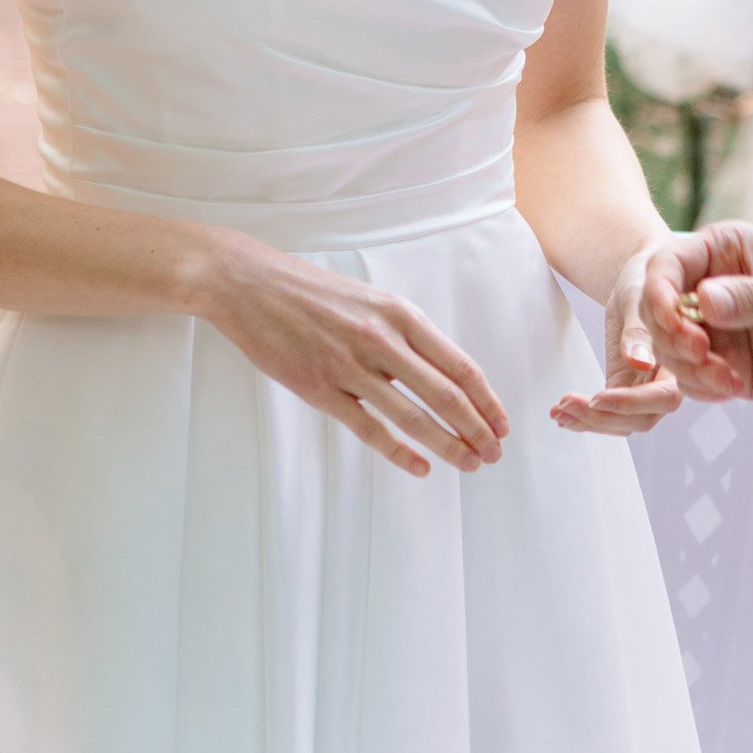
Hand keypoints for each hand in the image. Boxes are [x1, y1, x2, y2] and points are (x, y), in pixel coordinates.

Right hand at [194, 236, 508, 480]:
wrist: (250, 284)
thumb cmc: (311, 292)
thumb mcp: (370, 299)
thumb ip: (405, 333)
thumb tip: (441, 371)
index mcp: (400, 315)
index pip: (459, 365)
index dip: (487, 400)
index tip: (502, 425)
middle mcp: (382, 340)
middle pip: (446, 395)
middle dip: (477, 430)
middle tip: (494, 455)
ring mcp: (351, 366)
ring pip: (413, 416)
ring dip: (447, 445)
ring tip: (469, 465)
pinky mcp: (320, 388)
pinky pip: (369, 428)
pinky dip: (399, 452)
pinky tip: (420, 468)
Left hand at [552, 248, 682, 436]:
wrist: (642, 281)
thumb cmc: (647, 281)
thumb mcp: (640, 298)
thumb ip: (639, 332)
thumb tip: (639, 362)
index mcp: (682, 363)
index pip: (663, 397)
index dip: (632, 403)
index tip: (598, 397)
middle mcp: (666, 382)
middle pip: (641, 419)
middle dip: (603, 418)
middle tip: (568, 405)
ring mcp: (644, 389)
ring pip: (622, 422)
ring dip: (589, 422)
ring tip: (557, 412)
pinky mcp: (625, 387)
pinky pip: (608, 413)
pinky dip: (585, 417)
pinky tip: (561, 414)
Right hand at [640, 225, 752, 403]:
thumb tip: (704, 300)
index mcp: (723, 251)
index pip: (667, 266)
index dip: (658, 293)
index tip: (672, 319)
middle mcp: (712, 289)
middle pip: (659, 313)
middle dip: (671, 336)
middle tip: (702, 352)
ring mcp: (720, 332)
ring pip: (671, 352)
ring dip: (686, 368)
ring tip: (725, 376)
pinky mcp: (731, 368)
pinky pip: (694, 381)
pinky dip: (702, 387)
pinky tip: (733, 387)